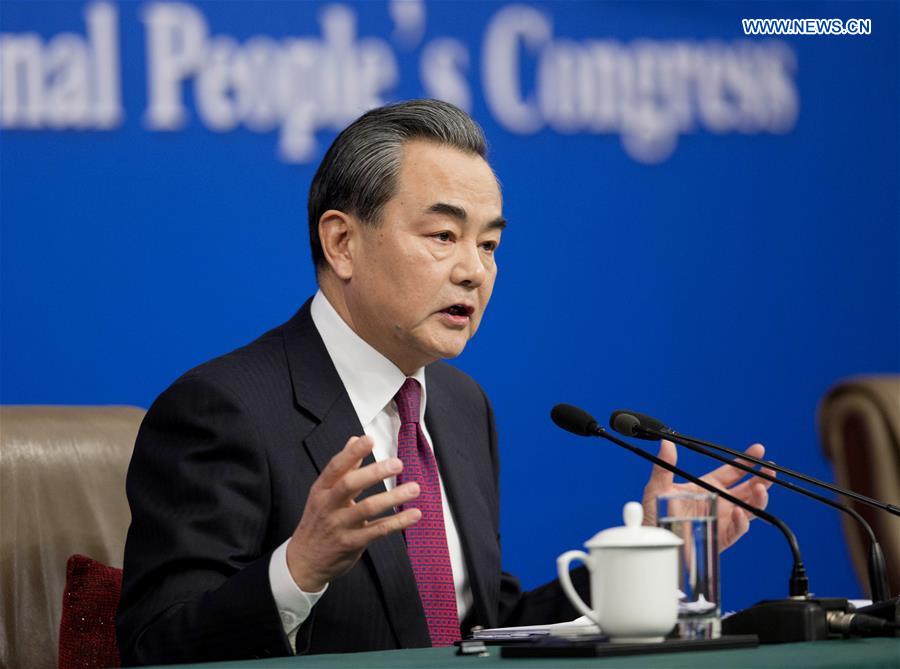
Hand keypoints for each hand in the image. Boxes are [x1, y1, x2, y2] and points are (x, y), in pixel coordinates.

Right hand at [286, 435, 420, 590]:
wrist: (303, 562)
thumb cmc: (318, 521)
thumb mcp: (324, 494)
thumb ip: (343, 468)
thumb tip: (354, 439)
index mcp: (321, 489)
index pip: (335, 466)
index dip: (352, 452)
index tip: (370, 439)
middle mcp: (328, 505)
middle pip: (349, 485)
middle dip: (375, 473)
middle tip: (398, 463)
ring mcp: (339, 525)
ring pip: (367, 508)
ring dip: (393, 497)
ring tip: (414, 488)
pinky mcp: (351, 543)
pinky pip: (377, 531)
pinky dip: (398, 522)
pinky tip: (414, 514)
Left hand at [641, 440, 774, 551]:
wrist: (652, 540)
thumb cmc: (653, 515)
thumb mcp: (658, 488)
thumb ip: (664, 466)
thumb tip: (666, 443)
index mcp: (706, 487)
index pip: (732, 471)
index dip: (746, 462)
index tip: (758, 451)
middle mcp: (718, 502)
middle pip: (747, 489)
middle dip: (760, 479)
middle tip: (769, 471)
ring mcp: (722, 519)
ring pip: (749, 509)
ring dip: (758, 499)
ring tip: (761, 489)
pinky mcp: (720, 537)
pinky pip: (737, 529)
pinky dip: (741, 521)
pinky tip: (739, 512)